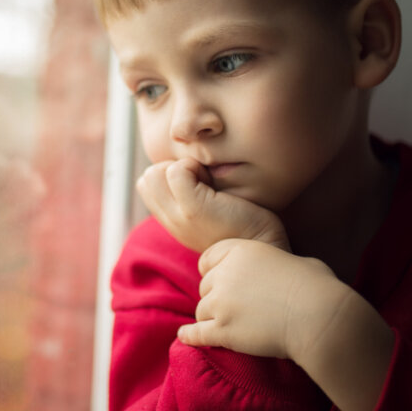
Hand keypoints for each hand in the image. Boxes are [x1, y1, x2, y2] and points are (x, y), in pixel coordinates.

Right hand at [137, 159, 289, 253]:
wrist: (265, 244)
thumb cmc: (246, 223)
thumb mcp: (210, 210)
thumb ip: (191, 194)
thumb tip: (186, 165)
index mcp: (172, 222)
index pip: (146, 184)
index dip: (168, 174)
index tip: (197, 182)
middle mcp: (170, 222)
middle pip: (146, 178)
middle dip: (172, 168)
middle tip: (203, 180)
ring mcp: (179, 217)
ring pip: (155, 173)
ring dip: (182, 167)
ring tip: (208, 181)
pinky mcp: (194, 210)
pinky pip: (176, 170)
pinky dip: (194, 166)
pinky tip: (214, 181)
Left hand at [177, 238, 344, 360]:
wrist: (319, 316)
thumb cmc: (317, 286)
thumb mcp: (295, 260)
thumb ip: (276, 262)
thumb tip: (290, 269)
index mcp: (240, 250)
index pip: (208, 259)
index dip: (215, 272)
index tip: (223, 282)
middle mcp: (224, 274)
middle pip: (204, 287)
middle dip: (216, 297)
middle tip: (234, 309)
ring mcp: (220, 303)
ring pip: (201, 311)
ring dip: (211, 319)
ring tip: (227, 327)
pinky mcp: (222, 330)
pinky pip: (197, 333)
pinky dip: (190, 336)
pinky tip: (184, 336)